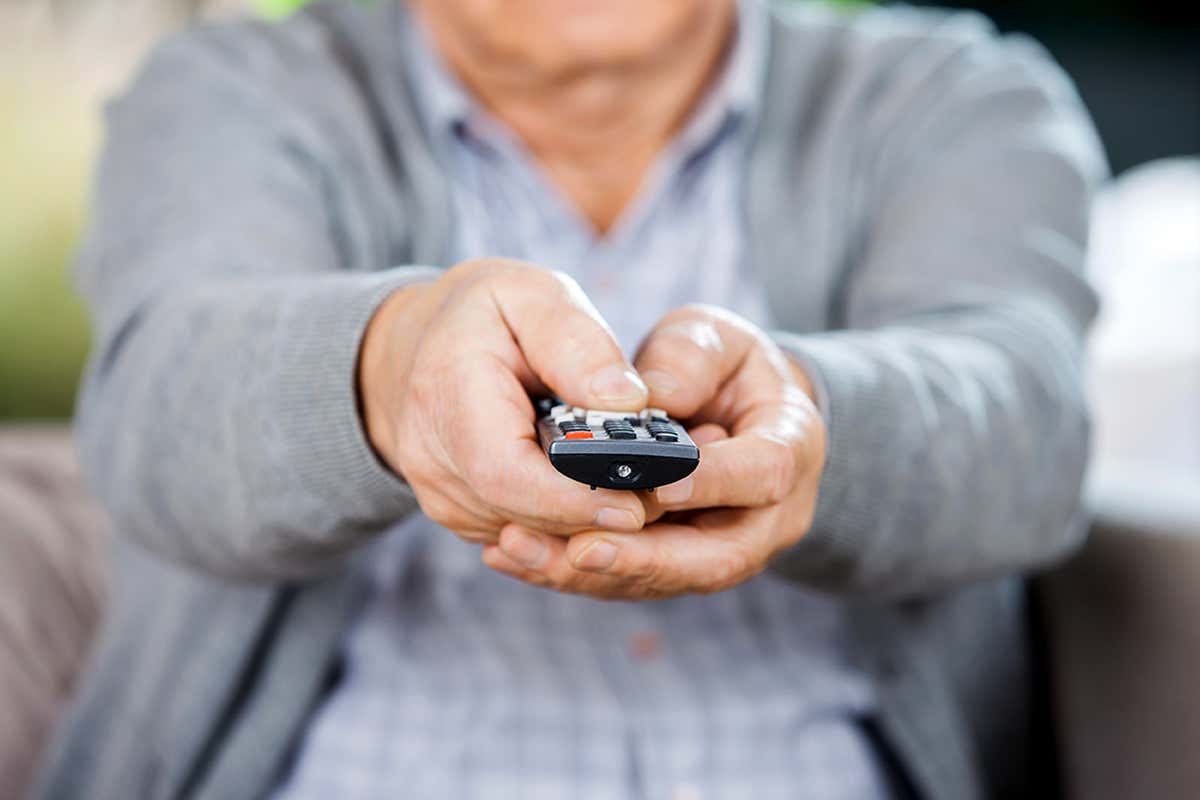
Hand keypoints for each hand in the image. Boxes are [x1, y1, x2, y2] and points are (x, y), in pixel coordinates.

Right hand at [358, 258, 652, 544]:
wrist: (421, 344)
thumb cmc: (485, 314)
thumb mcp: (533, 296)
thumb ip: (580, 343)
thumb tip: (627, 401)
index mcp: (448, 393)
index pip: (506, 473)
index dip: (572, 499)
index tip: (635, 503)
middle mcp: (433, 457)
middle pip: (523, 514)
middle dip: (595, 513)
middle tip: (659, 496)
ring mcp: (442, 493)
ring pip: (527, 533)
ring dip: (585, 521)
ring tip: (634, 485)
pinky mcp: (459, 513)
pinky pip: (522, 534)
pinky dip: (564, 520)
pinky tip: (595, 489)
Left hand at [481, 304, 825, 598]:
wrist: (732, 409)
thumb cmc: (723, 367)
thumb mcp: (713, 338)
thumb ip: (689, 358)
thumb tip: (650, 399)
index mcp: (790, 446)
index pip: (762, 474)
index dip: (713, 482)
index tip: (658, 485)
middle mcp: (766, 517)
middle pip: (714, 558)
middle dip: (642, 559)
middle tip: (576, 548)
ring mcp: (722, 550)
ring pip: (663, 580)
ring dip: (592, 573)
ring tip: (522, 551)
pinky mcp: (675, 566)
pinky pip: (626, 579)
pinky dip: (569, 570)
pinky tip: (512, 555)